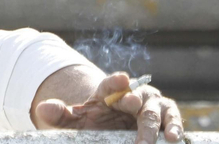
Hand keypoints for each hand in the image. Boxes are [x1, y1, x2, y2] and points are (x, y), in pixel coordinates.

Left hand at [34, 72, 183, 143]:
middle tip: (134, 114)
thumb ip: (60, 115)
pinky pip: (173, 119)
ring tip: (169, 135)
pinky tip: (176, 138)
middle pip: (136, 98)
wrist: (114, 124)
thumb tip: (42, 108)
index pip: (110, 84)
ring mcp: (152, 104)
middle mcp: (133, 94)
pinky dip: (176, 128)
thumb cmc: (95, 121)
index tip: (121, 80)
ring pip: (159, 109)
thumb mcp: (76, 121)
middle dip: (137, 105)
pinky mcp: (167, 115)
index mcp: (108, 91)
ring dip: (164, 121)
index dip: (115, 82)